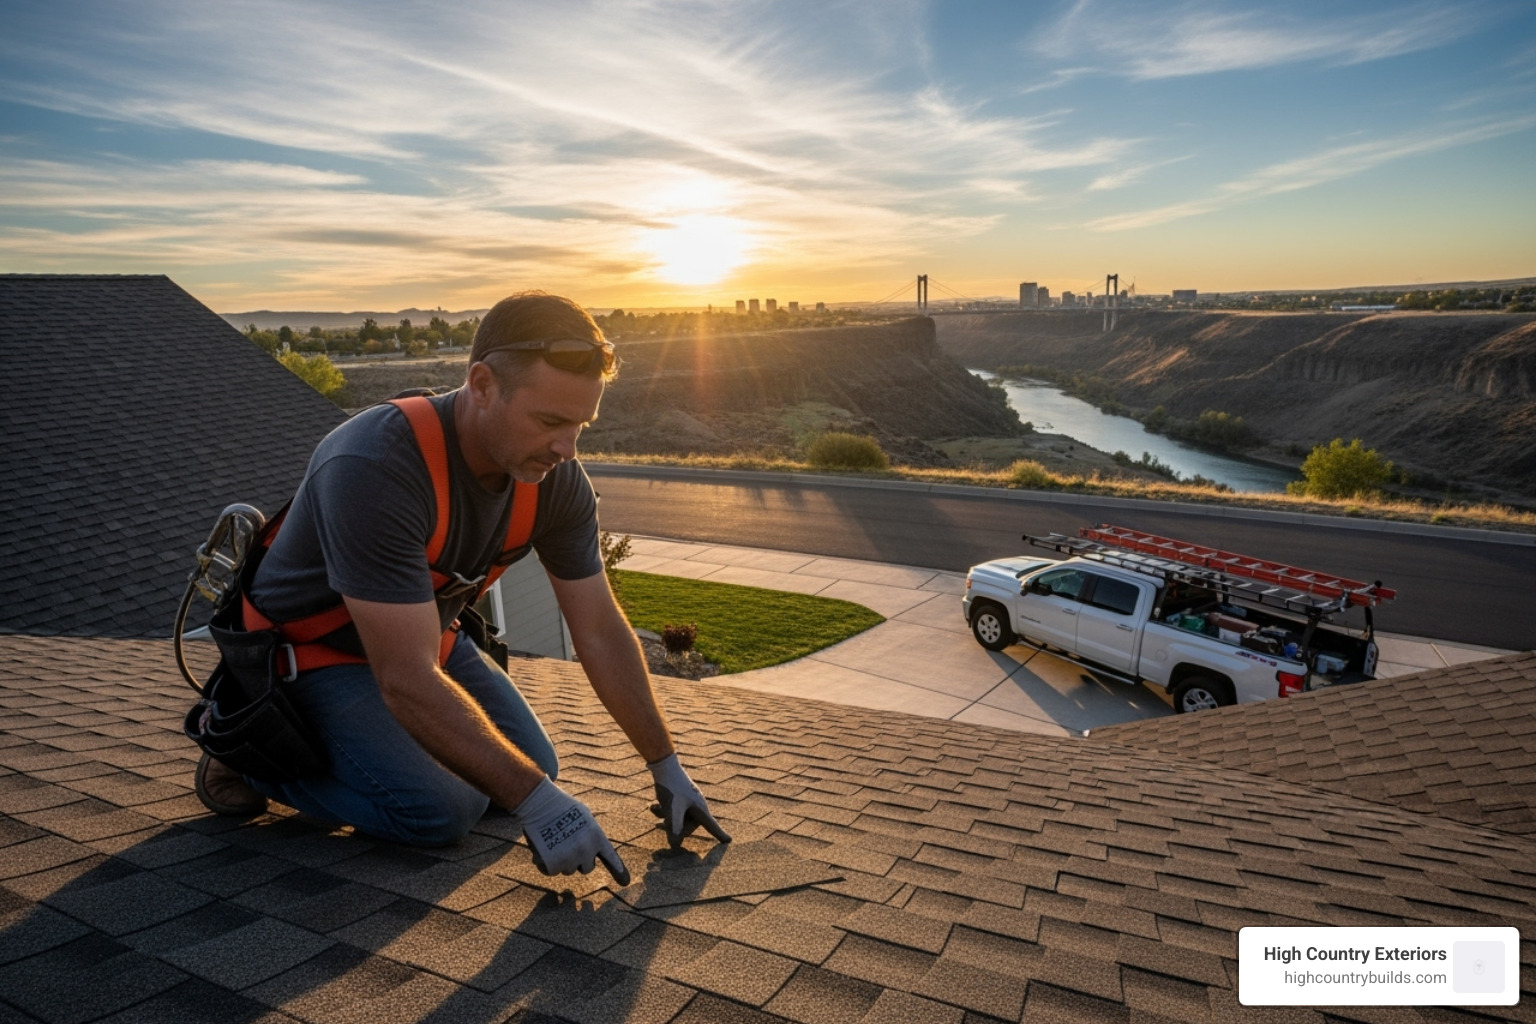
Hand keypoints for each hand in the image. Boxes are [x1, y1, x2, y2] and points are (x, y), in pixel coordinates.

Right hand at [511, 777, 629, 884]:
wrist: (541, 803)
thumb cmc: (562, 806)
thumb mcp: (585, 816)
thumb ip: (591, 835)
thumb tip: (592, 851)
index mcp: (597, 837)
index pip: (610, 856)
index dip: (618, 869)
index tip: (625, 882)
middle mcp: (586, 850)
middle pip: (587, 868)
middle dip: (579, 860)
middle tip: (568, 843)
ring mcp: (570, 858)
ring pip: (569, 870)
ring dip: (562, 861)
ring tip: (554, 841)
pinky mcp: (554, 864)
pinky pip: (552, 871)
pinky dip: (546, 864)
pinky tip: (543, 848)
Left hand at [648, 753, 731, 848]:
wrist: (664, 765)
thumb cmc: (671, 787)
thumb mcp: (672, 810)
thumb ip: (674, 828)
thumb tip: (675, 844)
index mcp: (700, 809)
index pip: (711, 825)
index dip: (720, 834)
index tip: (729, 840)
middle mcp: (696, 806)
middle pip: (686, 826)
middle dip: (672, 826)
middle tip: (658, 824)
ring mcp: (687, 801)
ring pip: (677, 818)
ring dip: (664, 816)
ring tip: (655, 807)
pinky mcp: (679, 797)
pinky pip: (672, 810)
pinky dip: (663, 809)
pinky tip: (653, 804)